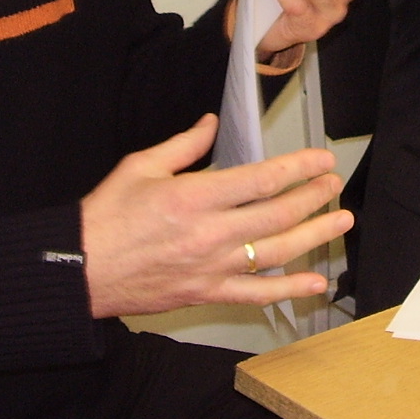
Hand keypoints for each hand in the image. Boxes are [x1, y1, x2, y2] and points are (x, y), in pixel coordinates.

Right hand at [80, 115, 352, 318]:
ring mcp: (212, 267)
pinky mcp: (207, 293)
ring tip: (340, 221)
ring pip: (276, 252)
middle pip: (277, 215)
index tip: (320, 159)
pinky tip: (315, 283)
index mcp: (194, 197)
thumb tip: (211, 124)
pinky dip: (289, 290)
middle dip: (313, 197)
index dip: (298, 168)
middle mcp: (209, 234)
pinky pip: (256, 294)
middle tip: (335, 184)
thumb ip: (183, 146)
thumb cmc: (105, 216)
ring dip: (314, 236)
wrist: (79, 270)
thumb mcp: (140, 166)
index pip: (261, 180)